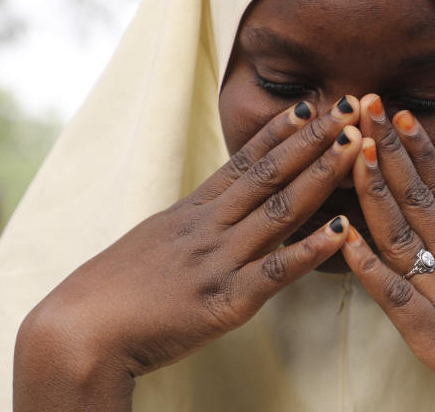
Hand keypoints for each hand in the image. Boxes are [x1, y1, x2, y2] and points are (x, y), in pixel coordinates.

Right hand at [14, 98, 362, 410]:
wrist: (78, 332)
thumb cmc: (115, 287)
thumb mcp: (157, 237)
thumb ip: (194, 219)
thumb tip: (220, 202)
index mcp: (193, 210)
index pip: (245, 160)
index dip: (281, 130)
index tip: (312, 103)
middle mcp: (210, 226)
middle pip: (270, 172)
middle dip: (314, 138)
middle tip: (350, 106)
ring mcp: (219, 260)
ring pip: (279, 210)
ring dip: (321, 175)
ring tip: (356, 147)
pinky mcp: (225, 302)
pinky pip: (275, 273)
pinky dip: (311, 251)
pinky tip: (343, 232)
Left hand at [340, 95, 434, 411]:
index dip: (419, 151)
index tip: (401, 114)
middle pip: (420, 198)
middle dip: (391, 148)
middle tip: (368, 103)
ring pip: (405, 233)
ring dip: (377, 187)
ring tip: (357, 146)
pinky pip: (397, 296)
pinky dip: (368, 266)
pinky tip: (344, 236)